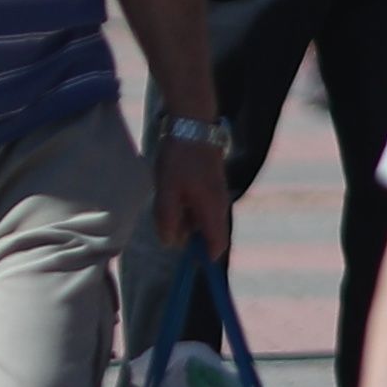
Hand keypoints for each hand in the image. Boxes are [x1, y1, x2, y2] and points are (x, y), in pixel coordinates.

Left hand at [154, 132, 232, 260]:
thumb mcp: (167, 191)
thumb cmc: (179, 159)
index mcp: (213, 210)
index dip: (203, 257)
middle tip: (167, 215)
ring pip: (198, 219)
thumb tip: (171, 244)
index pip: (216, 246)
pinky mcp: (209, 186)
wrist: (192, 125)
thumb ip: (168, 219)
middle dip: (185, 234)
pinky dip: (183, 205)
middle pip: (204, 234)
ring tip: (168, 194)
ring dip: (181, 217)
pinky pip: (196, 206)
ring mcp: (215, 195)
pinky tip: (171, 188)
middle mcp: (219, 205)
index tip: (186, 261)